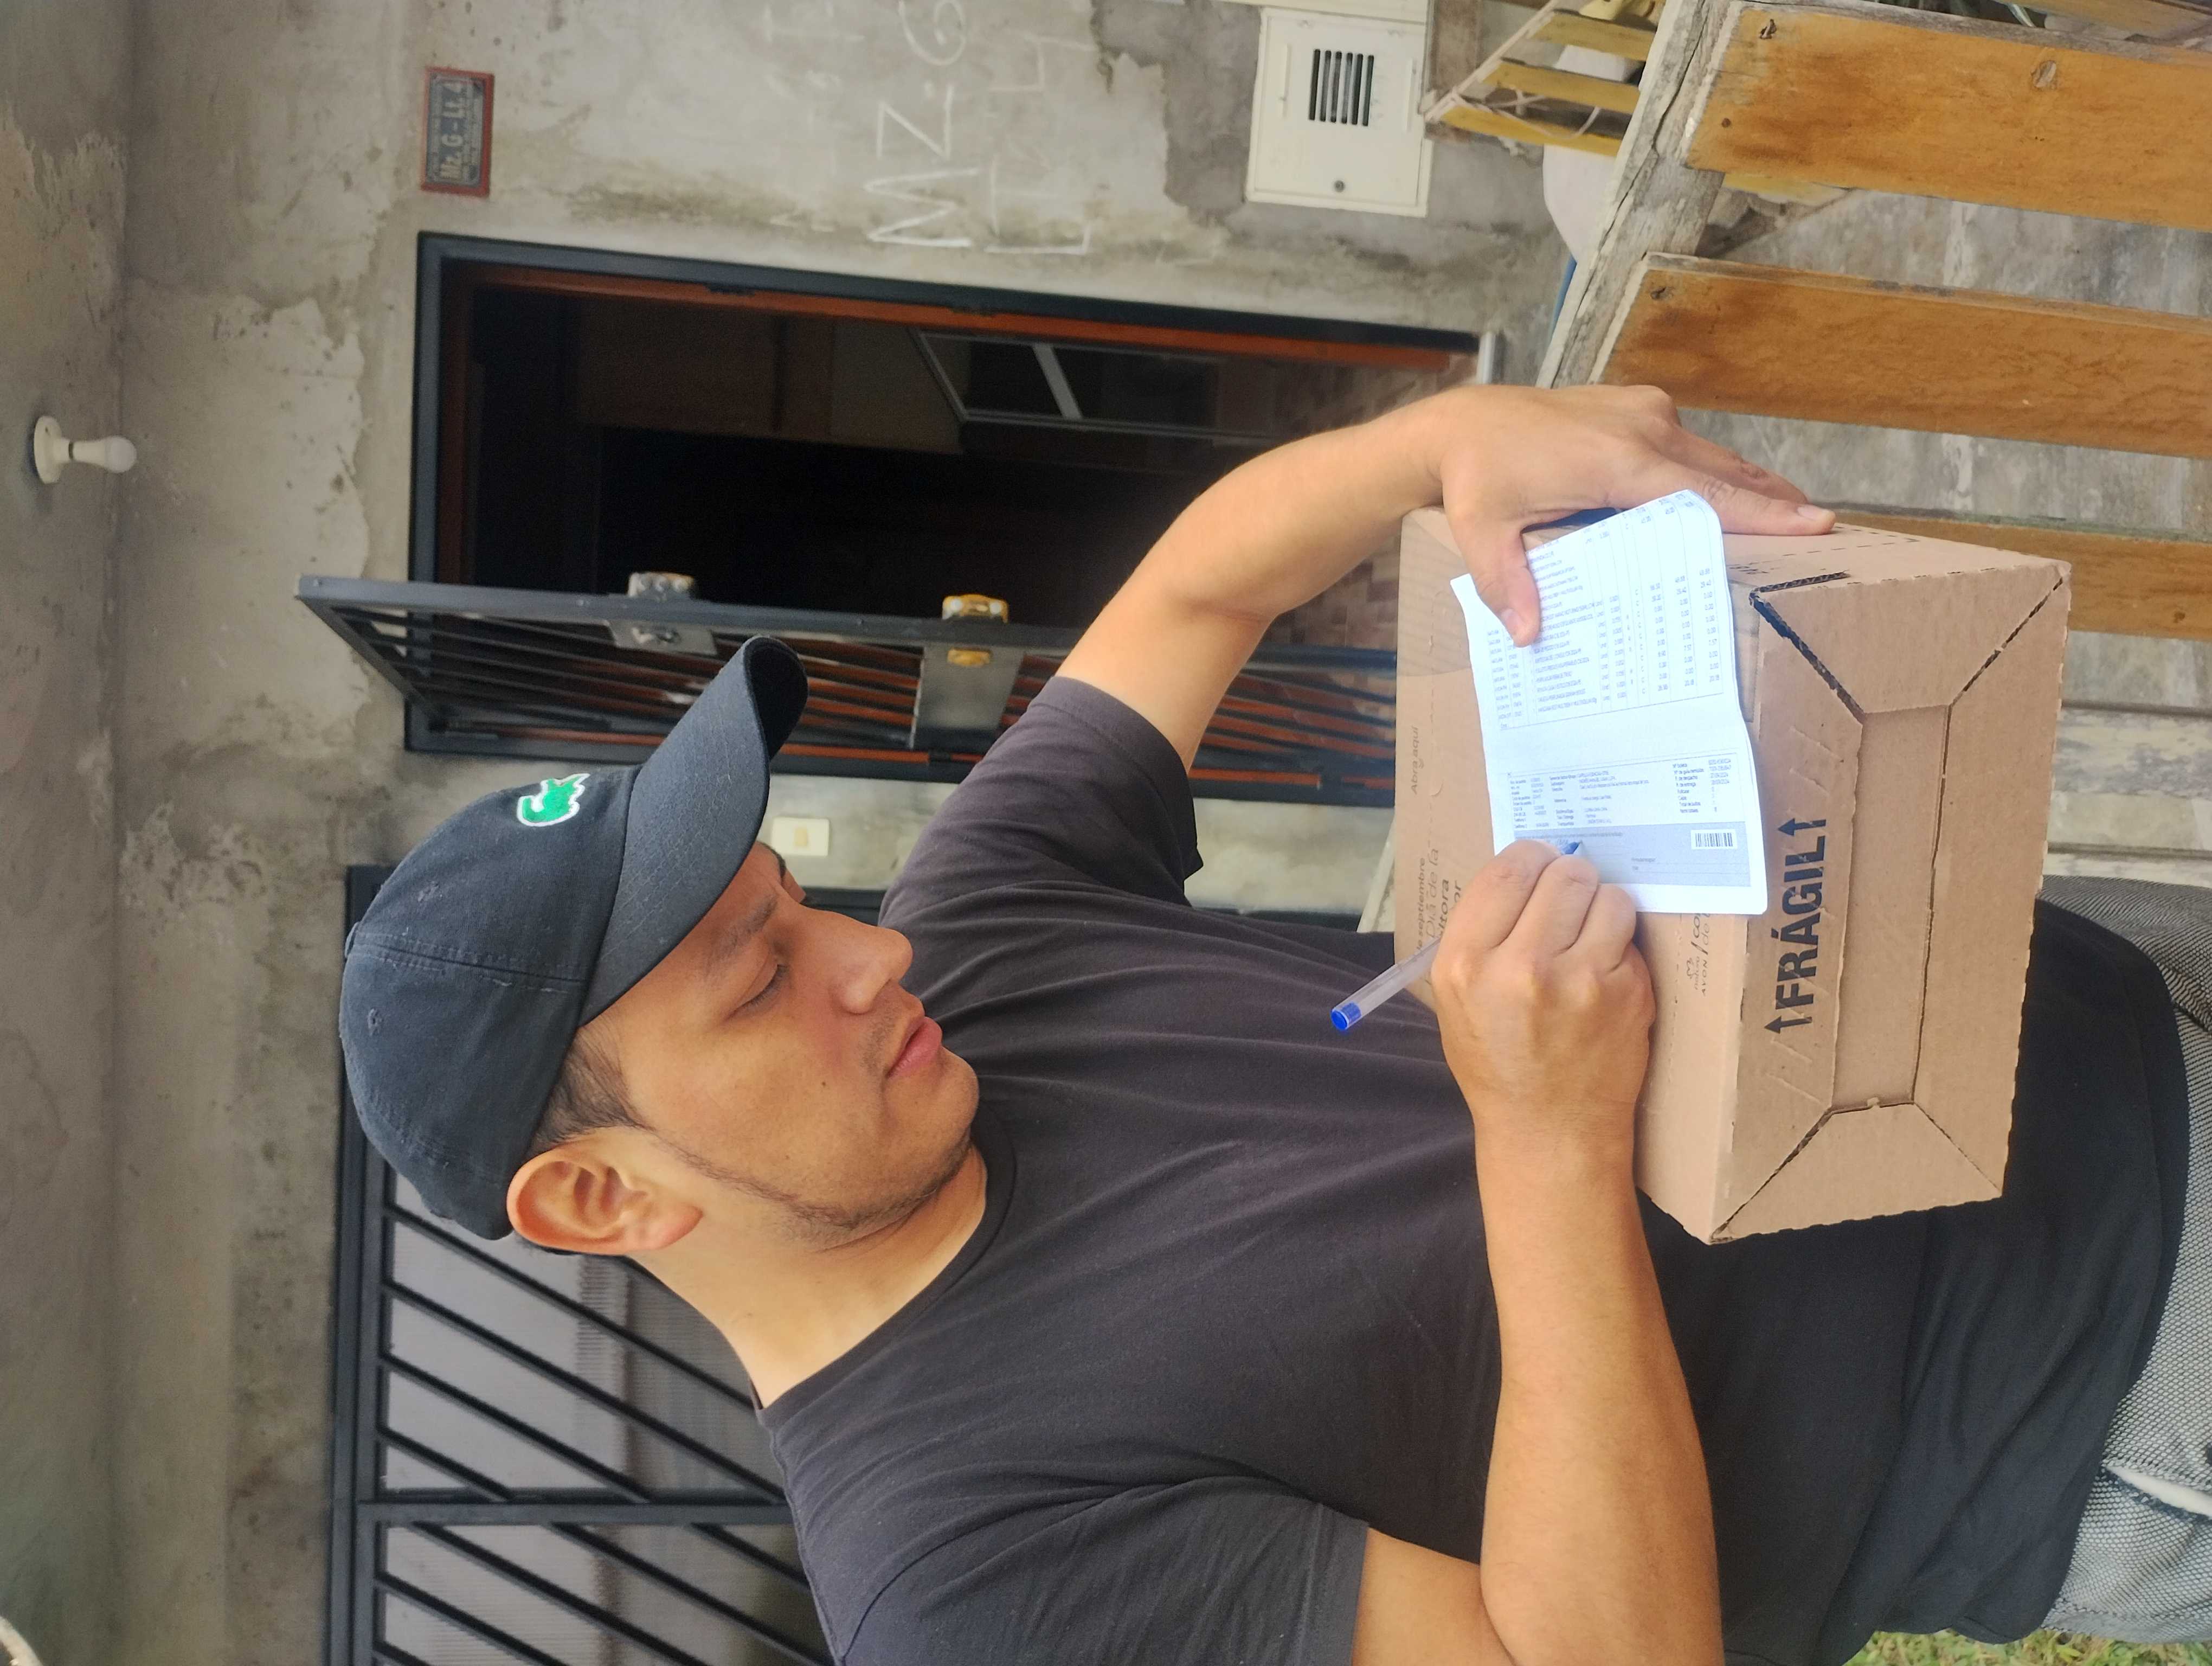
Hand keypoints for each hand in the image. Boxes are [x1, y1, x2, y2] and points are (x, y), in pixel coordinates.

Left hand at [1414, 384, 1834, 644]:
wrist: (1463, 422)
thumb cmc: (1477, 479)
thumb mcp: (1481, 534)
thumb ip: (1507, 585)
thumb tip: (1527, 636)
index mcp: (1614, 460)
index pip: (1703, 494)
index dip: (1761, 512)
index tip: (1815, 522)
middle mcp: (1641, 427)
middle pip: (1723, 474)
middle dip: (1774, 501)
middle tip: (1824, 529)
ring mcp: (1643, 410)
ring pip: (1711, 457)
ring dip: (1751, 485)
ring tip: (1797, 515)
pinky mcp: (1638, 406)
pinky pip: (1691, 446)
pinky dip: (1718, 470)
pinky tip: (1739, 493)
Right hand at [1431, 841, 1654, 1163]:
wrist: (1548, 1131)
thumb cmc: (1497, 1062)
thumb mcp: (1455, 998)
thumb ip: (1481, 933)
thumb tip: (1524, 871)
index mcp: (1465, 962)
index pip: (1507, 869)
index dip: (1529, 859)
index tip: (1538, 869)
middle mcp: (1520, 967)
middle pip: (1563, 873)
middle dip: (1569, 880)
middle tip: (1567, 902)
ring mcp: (1580, 980)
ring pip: (1607, 896)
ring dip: (1601, 908)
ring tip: (1588, 937)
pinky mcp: (1627, 993)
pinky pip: (1631, 935)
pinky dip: (1620, 944)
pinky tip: (1604, 972)